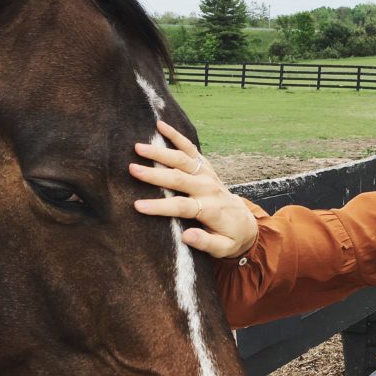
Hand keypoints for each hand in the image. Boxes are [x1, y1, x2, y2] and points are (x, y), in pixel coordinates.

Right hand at [130, 120, 258, 258]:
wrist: (244, 223)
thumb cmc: (230, 238)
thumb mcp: (223, 249)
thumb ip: (206, 243)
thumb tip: (186, 236)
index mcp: (211, 210)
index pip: (182, 207)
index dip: (160, 206)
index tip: (138, 206)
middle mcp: (209, 189)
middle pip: (179, 179)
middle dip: (155, 174)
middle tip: (132, 169)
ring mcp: (208, 175)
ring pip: (183, 160)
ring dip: (160, 153)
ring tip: (138, 147)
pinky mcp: (206, 168)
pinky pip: (190, 149)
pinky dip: (176, 136)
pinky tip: (160, 125)